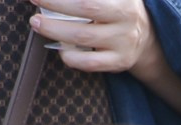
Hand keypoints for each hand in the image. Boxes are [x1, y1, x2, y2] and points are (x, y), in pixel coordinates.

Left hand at [30, 0, 164, 74]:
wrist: (146, 37)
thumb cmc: (118, 9)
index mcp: (123, 0)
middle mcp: (125, 19)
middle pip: (86, 8)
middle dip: (55, 3)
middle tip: (34, 2)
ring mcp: (123, 43)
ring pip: (83, 37)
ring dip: (55, 30)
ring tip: (37, 24)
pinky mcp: (118, 62)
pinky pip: (90, 63)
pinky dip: (70, 56)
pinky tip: (60, 49)